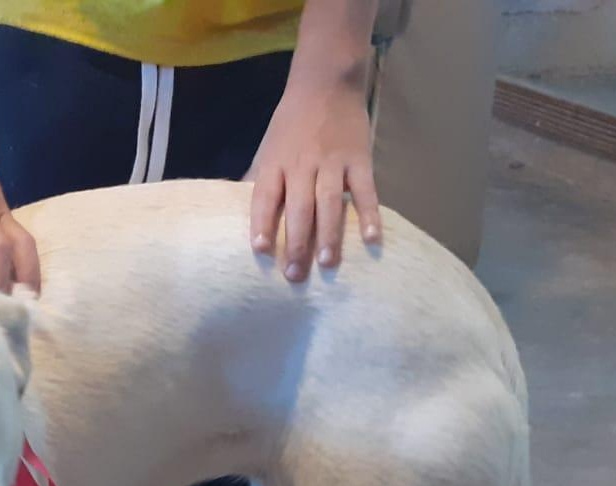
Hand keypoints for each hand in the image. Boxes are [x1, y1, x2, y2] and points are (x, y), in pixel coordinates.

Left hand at [248, 73, 380, 281]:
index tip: (260, 251)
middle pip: (298, 208)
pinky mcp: (359, 158)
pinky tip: (372, 239)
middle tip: (294, 275)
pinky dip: (370, 214)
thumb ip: (260, 181)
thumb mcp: (268, 147)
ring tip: (327, 264)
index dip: (261, 224)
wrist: (326, 81)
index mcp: (276, 163)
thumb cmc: (291, 123)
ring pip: (329, 202)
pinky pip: (365, 190)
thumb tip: (242, 213)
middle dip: (296, 243)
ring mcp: (332, 161)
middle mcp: (302, 164)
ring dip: (328, 235)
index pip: (265, 197)